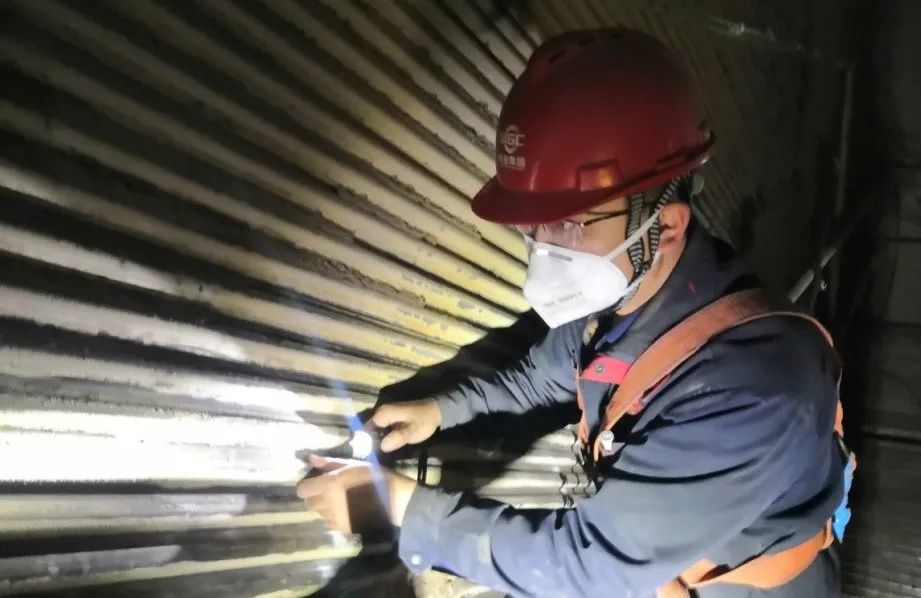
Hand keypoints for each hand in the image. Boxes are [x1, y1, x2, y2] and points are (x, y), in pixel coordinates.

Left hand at [296, 455, 416, 532]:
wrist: (393, 501)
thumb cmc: (373, 478)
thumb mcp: (353, 465)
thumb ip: (330, 463)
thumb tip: (311, 459)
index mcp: (328, 485)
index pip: (302, 490)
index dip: (307, 485)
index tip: (315, 481)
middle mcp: (327, 503)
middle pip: (309, 503)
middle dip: (315, 496)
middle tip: (327, 490)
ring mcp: (334, 519)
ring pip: (319, 513)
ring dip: (324, 506)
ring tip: (339, 500)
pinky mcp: (342, 528)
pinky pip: (330, 522)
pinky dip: (333, 516)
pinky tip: (347, 509)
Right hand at [371, 399, 441, 451]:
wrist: (436, 411)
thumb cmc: (424, 421)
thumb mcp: (412, 433)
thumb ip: (396, 439)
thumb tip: (381, 447)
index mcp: (384, 413)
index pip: (367, 427)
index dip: (366, 440)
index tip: (368, 453)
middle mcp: (381, 410)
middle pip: (369, 427)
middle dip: (369, 440)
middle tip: (372, 455)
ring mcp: (386, 413)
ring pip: (374, 428)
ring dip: (375, 439)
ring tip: (377, 452)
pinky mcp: (390, 417)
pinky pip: (381, 427)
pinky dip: (381, 435)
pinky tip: (385, 445)